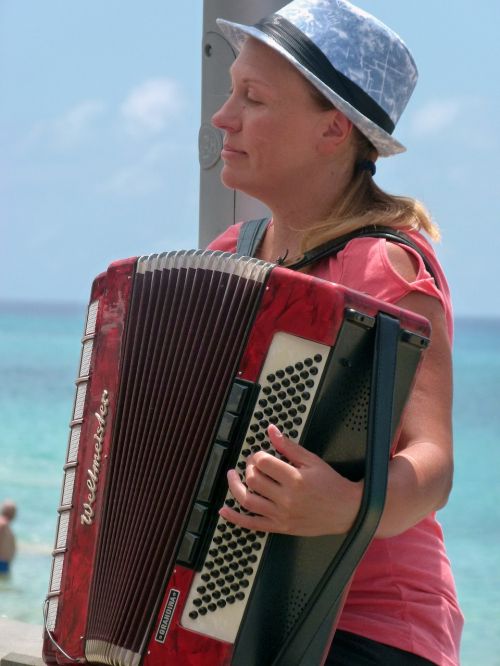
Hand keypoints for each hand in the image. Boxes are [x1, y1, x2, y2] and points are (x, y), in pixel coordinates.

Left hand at [219, 424, 362, 535]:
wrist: (347, 511)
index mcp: (295, 479)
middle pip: (253, 480)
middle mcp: (286, 499)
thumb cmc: (331, 484)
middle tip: (251, 464)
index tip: (259, 454)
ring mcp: (282, 515)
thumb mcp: (312, 461)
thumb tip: (271, 430)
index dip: (256, 455)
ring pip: (248, 501)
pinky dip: (235, 518)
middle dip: (248, 468)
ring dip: (235, 487)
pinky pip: (252, 524)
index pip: (263, 463)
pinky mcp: (280, 527)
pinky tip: (224, 510)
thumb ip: (289, 447)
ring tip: (233, 476)